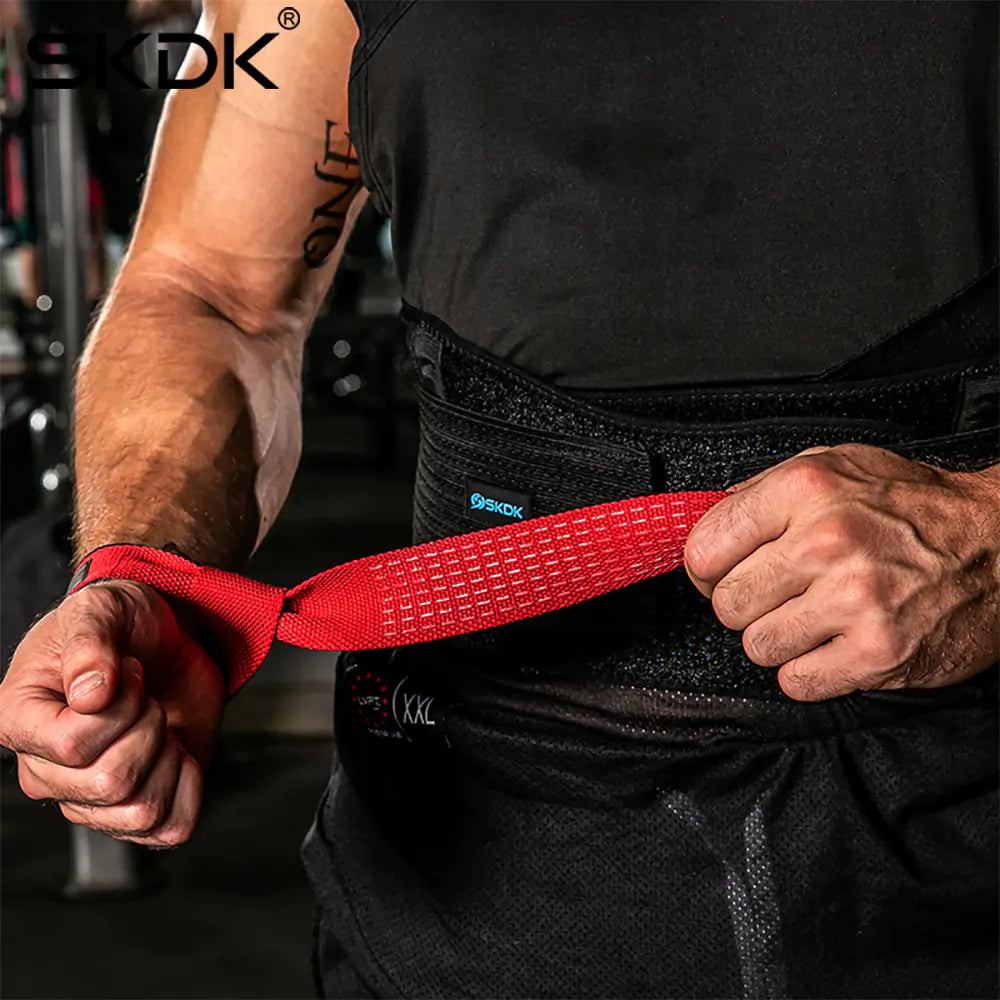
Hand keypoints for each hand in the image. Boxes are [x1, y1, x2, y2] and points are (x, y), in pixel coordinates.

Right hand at [0, 581, 224, 845]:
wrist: (163, 640)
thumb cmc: (122, 625)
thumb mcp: (103, 609)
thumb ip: (91, 642)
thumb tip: (91, 694)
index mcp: (20, 721)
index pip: (74, 745)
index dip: (122, 707)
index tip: (128, 670)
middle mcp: (45, 771)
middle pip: (111, 782)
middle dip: (149, 726)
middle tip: (146, 696)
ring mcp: (87, 799)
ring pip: (142, 811)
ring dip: (169, 756)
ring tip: (155, 723)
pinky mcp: (133, 811)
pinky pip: (171, 828)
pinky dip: (190, 786)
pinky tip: (176, 753)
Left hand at [684, 444, 999, 700]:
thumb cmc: (912, 507)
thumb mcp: (834, 465)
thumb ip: (763, 492)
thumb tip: (704, 522)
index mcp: (806, 489)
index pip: (703, 548)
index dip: (705, 568)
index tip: (720, 572)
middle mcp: (827, 541)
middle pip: (726, 603)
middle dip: (745, 604)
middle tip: (780, 594)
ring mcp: (855, 601)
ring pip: (756, 647)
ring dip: (779, 639)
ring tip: (815, 616)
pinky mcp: (878, 653)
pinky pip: (796, 682)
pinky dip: (810, 670)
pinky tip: (835, 643)